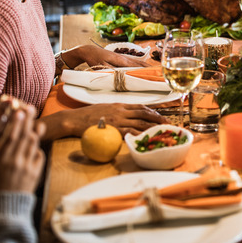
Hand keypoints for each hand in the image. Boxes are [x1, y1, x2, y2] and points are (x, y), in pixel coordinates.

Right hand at [0, 102, 44, 195]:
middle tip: (30, 108)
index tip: (18, 111)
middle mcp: (14, 162)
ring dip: (35, 132)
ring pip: (33, 144)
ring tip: (37, 122)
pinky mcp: (36, 174)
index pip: (9, 138)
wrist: (5, 212)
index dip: (15, 123)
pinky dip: (38, 149)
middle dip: (27, 121)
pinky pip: (39, 156)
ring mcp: (27, 167)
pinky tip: (36, 144)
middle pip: (23, 136)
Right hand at [43, 103, 168, 138]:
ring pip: (140, 123)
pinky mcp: (113, 129)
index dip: (152, 111)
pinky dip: (139, 134)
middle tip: (167, 123)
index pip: (140, 106)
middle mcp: (121, 110)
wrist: (74, 119)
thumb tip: (126, 116)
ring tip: (161, 131)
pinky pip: (129, 132)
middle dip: (157, 118)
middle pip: (144, 113)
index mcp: (119, 105)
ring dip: (152, 127)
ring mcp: (117, 119)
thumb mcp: (105, 108)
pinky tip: (146, 138)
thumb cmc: (87, 115)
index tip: (160, 115)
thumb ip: (117, 111)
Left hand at [67, 44, 150, 68]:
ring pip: (136, 62)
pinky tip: (142, 67)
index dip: (144, 70)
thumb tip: (121, 75)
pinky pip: (133, 62)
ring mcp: (122, 57)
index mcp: (120, 60)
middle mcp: (124, 58)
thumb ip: (111, 70)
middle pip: (139, 63)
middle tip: (158, 73)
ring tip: (153, 70)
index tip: (153, 73)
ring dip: (145, 66)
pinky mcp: (120, 58)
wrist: (89, 51)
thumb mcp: (101, 66)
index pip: (135, 66)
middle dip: (148, 68)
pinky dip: (139, 64)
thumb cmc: (94, 59)